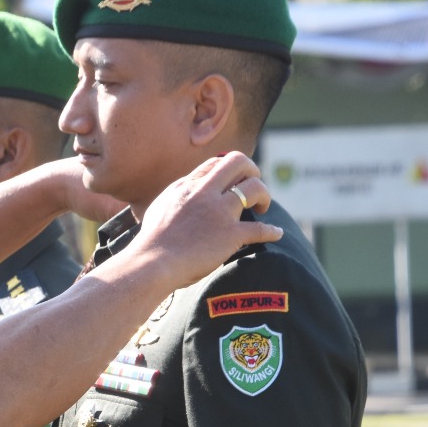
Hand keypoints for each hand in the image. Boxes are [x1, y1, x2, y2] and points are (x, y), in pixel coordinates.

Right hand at [128, 151, 281, 286]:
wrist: (151, 264)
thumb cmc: (151, 243)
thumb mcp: (160, 208)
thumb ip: (177, 198)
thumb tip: (184, 197)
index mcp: (186, 186)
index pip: (215, 164)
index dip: (229, 171)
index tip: (232, 183)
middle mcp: (204, 193)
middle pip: (239, 162)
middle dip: (253, 171)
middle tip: (254, 186)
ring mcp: (218, 212)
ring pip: (255, 188)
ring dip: (264, 196)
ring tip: (262, 208)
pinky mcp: (229, 235)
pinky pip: (260, 229)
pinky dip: (271, 231)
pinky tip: (276, 234)